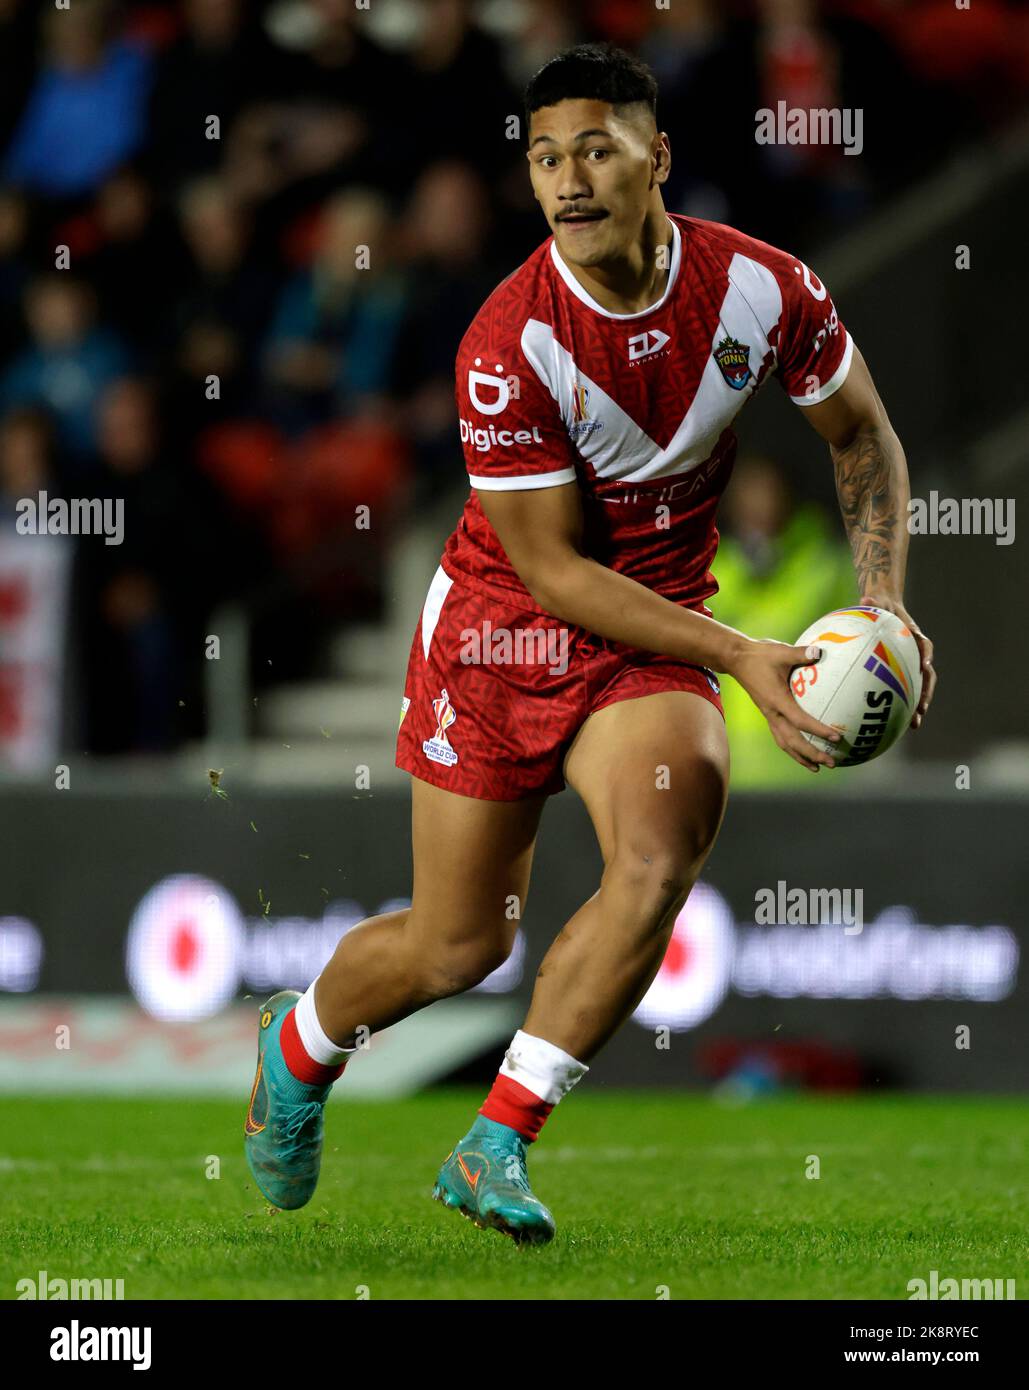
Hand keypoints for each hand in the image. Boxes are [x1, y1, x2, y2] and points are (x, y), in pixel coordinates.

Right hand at [728, 638, 841, 771]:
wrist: (736, 659)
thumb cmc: (759, 655)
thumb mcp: (781, 651)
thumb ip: (801, 653)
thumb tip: (819, 652)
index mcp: (777, 700)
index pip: (800, 721)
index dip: (819, 730)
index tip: (837, 736)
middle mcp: (772, 713)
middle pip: (792, 742)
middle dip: (812, 754)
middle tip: (831, 762)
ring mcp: (769, 715)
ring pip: (785, 743)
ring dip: (801, 757)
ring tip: (817, 767)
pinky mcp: (768, 714)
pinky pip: (781, 736)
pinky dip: (793, 747)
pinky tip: (803, 750)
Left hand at [860, 594, 935, 729]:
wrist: (884, 607)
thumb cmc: (879, 605)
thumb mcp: (876, 602)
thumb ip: (873, 602)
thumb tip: (865, 598)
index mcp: (914, 636)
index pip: (924, 646)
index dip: (926, 657)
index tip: (925, 667)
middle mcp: (917, 653)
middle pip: (927, 676)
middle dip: (926, 694)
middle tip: (922, 710)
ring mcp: (911, 664)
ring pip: (918, 688)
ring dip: (918, 706)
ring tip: (913, 724)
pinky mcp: (902, 672)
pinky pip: (903, 690)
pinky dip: (900, 705)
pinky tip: (890, 722)